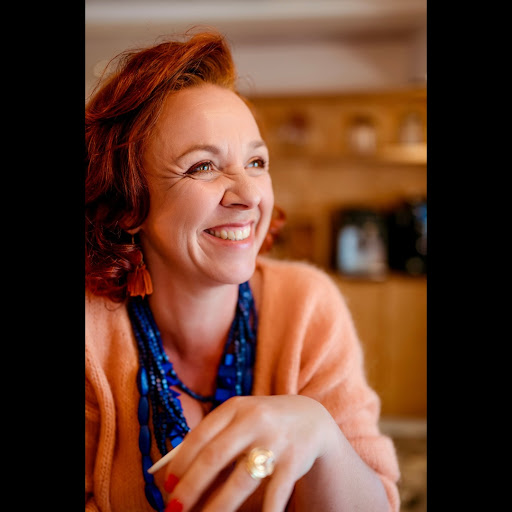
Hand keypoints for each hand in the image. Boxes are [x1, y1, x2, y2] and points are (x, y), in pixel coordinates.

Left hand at [158, 394, 340, 511]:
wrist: (311, 418)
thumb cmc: (263, 423)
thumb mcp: (240, 418)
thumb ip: (214, 437)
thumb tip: (177, 471)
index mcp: (235, 408)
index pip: (200, 436)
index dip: (180, 464)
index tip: (167, 487)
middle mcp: (254, 419)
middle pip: (214, 456)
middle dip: (190, 487)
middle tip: (174, 509)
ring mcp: (275, 440)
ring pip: (241, 479)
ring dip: (217, 507)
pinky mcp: (294, 460)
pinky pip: (275, 493)